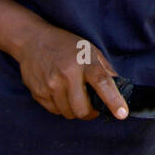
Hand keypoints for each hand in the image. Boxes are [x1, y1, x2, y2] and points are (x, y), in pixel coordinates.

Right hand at [13, 22, 128, 120]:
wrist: (33, 40)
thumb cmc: (66, 46)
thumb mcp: (90, 51)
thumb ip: (106, 71)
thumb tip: (121, 91)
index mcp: (85, 62)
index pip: (102, 83)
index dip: (113, 100)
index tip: (122, 113)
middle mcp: (67, 74)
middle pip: (83, 110)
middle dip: (90, 112)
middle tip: (91, 104)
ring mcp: (51, 84)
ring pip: (69, 113)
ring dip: (74, 109)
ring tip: (72, 92)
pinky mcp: (38, 92)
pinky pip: (55, 111)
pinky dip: (60, 106)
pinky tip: (59, 91)